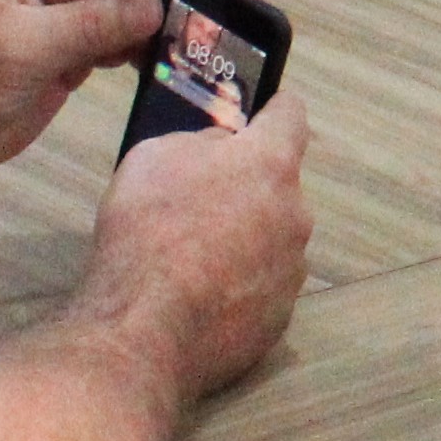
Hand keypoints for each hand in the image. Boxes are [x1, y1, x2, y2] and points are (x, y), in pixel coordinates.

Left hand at [0, 0, 193, 196]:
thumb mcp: (21, 47)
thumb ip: (92, 23)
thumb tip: (157, 6)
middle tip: (212, 0)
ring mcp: (59, 19)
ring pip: (123, 3)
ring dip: (159, 15)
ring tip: (202, 33)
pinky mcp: (65, 56)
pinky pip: (117, 40)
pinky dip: (144, 48)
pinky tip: (171, 60)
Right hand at [88, 95, 311, 396]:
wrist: (144, 330)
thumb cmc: (146, 233)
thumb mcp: (153, 158)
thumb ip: (198, 145)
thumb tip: (220, 150)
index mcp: (270, 164)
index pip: (291, 115)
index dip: (271, 110)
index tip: (258, 115)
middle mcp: (296, 213)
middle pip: (279, 186)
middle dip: (247, 188)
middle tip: (200, 203)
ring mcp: (293, 269)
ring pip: (273, 238)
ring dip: (246, 239)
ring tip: (193, 259)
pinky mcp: (282, 316)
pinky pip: (263, 285)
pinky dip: (240, 285)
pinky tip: (201, 296)